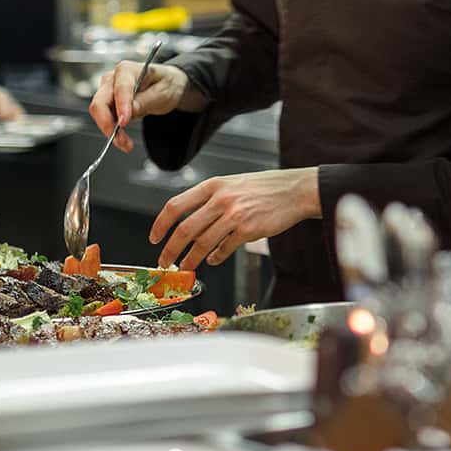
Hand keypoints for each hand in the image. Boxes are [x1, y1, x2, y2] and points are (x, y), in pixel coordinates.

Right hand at [88, 62, 203, 152]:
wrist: (167, 85)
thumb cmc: (166, 83)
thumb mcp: (163, 93)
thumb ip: (145, 102)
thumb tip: (128, 113)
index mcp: (127, 70)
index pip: (120, 89)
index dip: (120, 107)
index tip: (124, 123)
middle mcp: (113, 79)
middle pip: (100, 102)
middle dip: (108, 124)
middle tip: (122, 141)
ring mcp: (108, 91)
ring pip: (99, 113)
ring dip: (110, 130)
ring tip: (126, 144)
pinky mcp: (108, 103)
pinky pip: (104, 118)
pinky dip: (112, 130)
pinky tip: (123, 139)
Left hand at [149, 167, 319, 269]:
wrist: (296, 190)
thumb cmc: (267, 187)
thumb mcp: (233, 184)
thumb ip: (211, 200)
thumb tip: (190, 225)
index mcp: (214, 185)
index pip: (175, 206)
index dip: (160, 225)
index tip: (154, 238)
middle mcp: (221, 199)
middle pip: (184, 229)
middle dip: (170, 250)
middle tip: (164, 261)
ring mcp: (234, 215)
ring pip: (201, 243)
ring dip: (190, 259)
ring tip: (186, 266)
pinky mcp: (248, 230)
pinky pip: (223, 249)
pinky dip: (216, 258)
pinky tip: (214, 259)